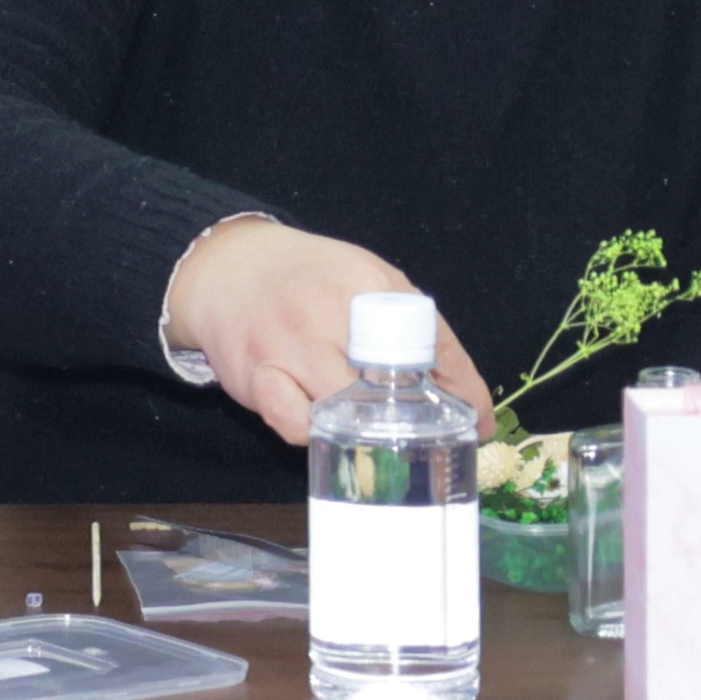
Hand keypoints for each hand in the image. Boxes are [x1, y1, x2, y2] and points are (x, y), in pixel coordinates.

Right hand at [162, 217, 489, 446]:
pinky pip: (295, 424)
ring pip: (345, 412)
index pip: (436, 346)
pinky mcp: (255, 374)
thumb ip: (413, 328)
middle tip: (420, 430)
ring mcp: (287, 345)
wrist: (225, 266)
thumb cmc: (308, 280)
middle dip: (415, 416)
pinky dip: (312, 433)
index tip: (475, 420)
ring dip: (361, 427)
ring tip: (364, 426)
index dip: (464, 391)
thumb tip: (465, 400)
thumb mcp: (367, 280)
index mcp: (369, 284)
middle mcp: (328, 313)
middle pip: (394, 386)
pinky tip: (318, 424)